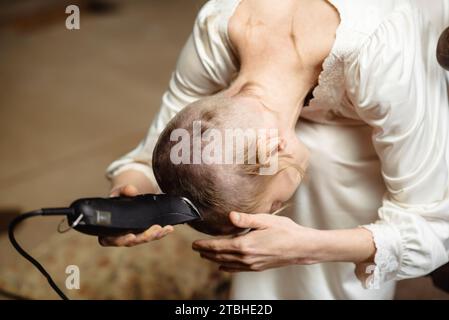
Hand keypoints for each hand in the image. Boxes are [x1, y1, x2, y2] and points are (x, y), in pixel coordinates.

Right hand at [98, 177, 173, 246]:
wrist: (127, 197)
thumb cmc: (119, 196)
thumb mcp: (119, 191)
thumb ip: (123, 190)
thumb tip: (131, 190)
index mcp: (108, 229)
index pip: (111, 240)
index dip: (121, 240)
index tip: (131, 236)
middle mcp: (120, 235)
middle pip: (132, 242)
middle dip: (145, 237)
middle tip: (155, 229)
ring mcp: (133, 234)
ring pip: (144, 239)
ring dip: (156, 235)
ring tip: (166, 228)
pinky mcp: (144, 232)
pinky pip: (152, 235)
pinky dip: (161, 232)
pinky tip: (169, 228)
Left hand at [192, 211, 320, 271]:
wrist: (301, 247)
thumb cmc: (285, 231)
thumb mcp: (265, 220)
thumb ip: (246, 219)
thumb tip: (230, 215)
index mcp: (245, 244)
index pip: (218, 246)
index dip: (205, 245)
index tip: (194, 243)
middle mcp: (246, 257)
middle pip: (220, 256)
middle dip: (206, 252)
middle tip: (196, 248)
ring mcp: (252, 264)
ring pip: (227, 264)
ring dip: (214, 260)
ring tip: (205, 255)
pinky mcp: (258, 267)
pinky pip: (237, 269)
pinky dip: (227, 268)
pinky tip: (223, 267)